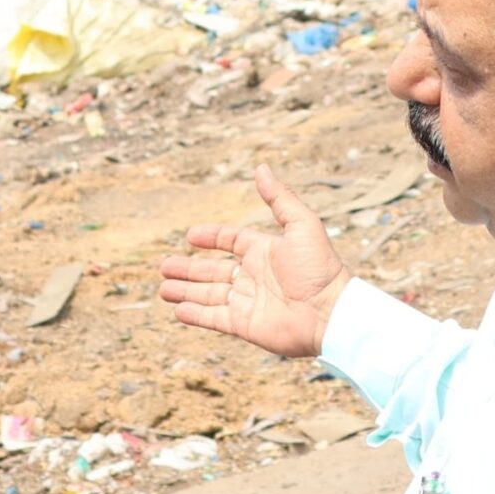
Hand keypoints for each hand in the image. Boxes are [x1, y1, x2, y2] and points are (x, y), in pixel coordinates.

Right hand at [157, 165, 350, 358]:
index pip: (230, 241)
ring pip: (208, 295)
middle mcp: (253, 276)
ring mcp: (248, 302)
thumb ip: (279, 198)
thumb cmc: (320, 269)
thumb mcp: (302, 225)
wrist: (331, 314)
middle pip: (213, 271)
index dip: (211, 237)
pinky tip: (178, 310)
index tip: (190, 235)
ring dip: (186, 291)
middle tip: (164, 266)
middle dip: (188, 269)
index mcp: (263, 251)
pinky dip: (196, 315)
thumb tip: (261, 168)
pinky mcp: (245, 325)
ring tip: (163, 289)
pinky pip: (215, 319)